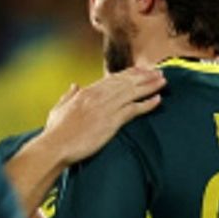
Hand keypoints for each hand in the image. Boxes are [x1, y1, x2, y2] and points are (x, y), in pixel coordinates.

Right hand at [40, 67, 165, 164]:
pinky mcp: (111, 121)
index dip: (129, 74)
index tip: (141, 70)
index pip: (112, 79)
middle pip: (126, 82)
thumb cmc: (55, 132)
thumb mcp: (59, 108)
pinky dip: (147, 104)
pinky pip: (133, 110)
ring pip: (132, 92)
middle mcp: (98, 96)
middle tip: (158, 72)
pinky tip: (158, 100)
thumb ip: (68, 95)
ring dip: (150, 86)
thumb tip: (74, 85)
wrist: (55, 146)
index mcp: (86, 92)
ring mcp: (105, 108)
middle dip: (144, 76)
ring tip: (163, 82)